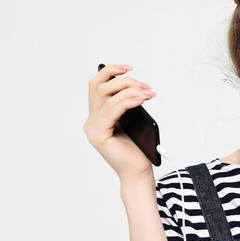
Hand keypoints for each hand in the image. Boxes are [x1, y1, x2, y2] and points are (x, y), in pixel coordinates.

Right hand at [84, 64, 156, 180]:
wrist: (138, 172)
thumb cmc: (138, 148)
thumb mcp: (133, 120)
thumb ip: (127, 105)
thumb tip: (136, 86)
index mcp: (97, 115)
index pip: (97, 85)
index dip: (111, 71)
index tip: (129, 68)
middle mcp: (91, 120)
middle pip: (100, 87)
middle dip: (124, 81)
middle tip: (145, 86)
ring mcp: (93, 128)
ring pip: (106, 97)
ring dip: (130, 90)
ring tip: (148, 93)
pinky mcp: (99, 136)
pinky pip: (112, 111)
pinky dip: (127, 102)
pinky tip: (141, 100)